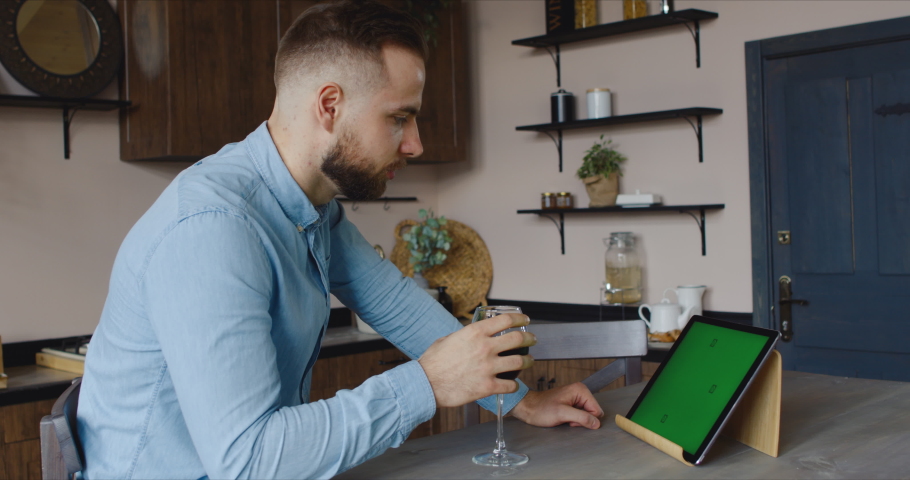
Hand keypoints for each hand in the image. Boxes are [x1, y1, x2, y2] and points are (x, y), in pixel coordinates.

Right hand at [419, 313, 535, 407]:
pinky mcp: (487, 387)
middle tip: (532, 339)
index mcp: (475, 333)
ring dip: (527, 361)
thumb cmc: (433, 362)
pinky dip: (514, 384)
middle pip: (517, 339)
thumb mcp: (448, 339)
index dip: (519, 318)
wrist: (425, 384)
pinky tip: (514, 384)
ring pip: (519, 362)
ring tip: (529, 361)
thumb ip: (465, 336)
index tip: (526, 319)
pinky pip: (510, 385)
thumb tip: (473, 335)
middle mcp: (485, 348)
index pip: (505, 320)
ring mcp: (488, 368)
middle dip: (529, 338)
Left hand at [509, 382, 603, 428]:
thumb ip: (581, 417)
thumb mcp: (562, 414)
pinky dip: (574, 420)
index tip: (572, 419)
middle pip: (593, 412)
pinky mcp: (572, 404)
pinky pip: (580, 415)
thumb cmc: (541, 409)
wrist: (529, 408)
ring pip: (587, 415)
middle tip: (567, 419)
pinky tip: (564, 418)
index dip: (586, 418)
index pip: (597, 410)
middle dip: (582, 420)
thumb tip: (596, 423)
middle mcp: (580, 392)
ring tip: (564, 418)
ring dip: (577, 420)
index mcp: (580, 390)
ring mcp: (576, 398)